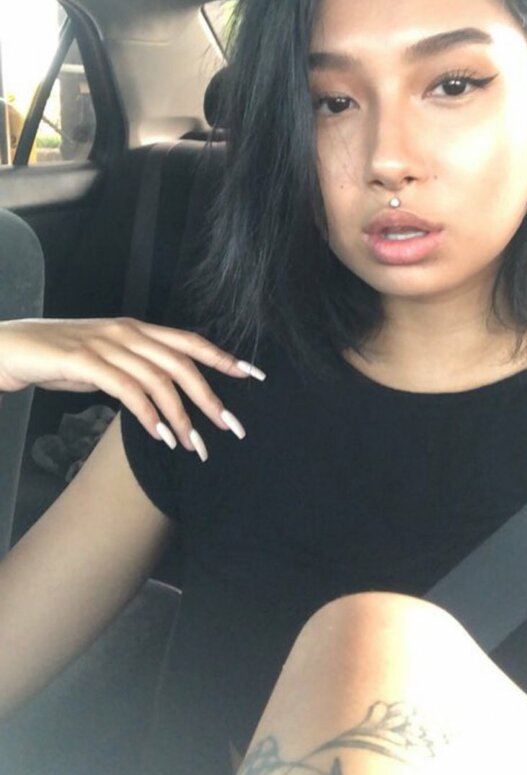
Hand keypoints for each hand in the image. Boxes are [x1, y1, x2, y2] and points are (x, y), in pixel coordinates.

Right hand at [0, 318, 264, 456]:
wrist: (9, 349)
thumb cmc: (56, 357)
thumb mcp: (104, 361)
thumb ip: (135, 371)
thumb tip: (164, 396)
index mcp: (136, 328)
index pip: (189, 341)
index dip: (223, 357)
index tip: (253, 376)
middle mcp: (127, 332)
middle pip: (182, 365)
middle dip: (210, 398)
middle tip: (230, 428)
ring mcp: (106, 345)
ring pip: (159, 380)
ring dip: (180, 416)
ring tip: (193, 445)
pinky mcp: (85, 362)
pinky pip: (127, 390)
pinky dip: (147, 414)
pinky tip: (158, 435)